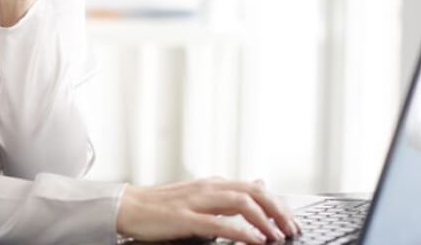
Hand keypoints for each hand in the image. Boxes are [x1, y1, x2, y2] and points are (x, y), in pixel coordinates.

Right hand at [116, 178, 301, 243]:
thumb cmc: (161, 205)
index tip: (292, 221)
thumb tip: (259, 182)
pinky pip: (219, 223)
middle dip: (278, 210)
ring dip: (265, 220)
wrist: (128, 207)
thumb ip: (229, 192)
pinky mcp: (185, 218)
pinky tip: (254, 241)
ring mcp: (197, 202)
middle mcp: (208, 188)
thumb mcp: (201, 195)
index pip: (255, 188)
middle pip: (254, 192)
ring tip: (278, 236)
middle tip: (292, 228)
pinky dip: (241, 232)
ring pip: (241, 203)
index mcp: (213, 184)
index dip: (278, 204)